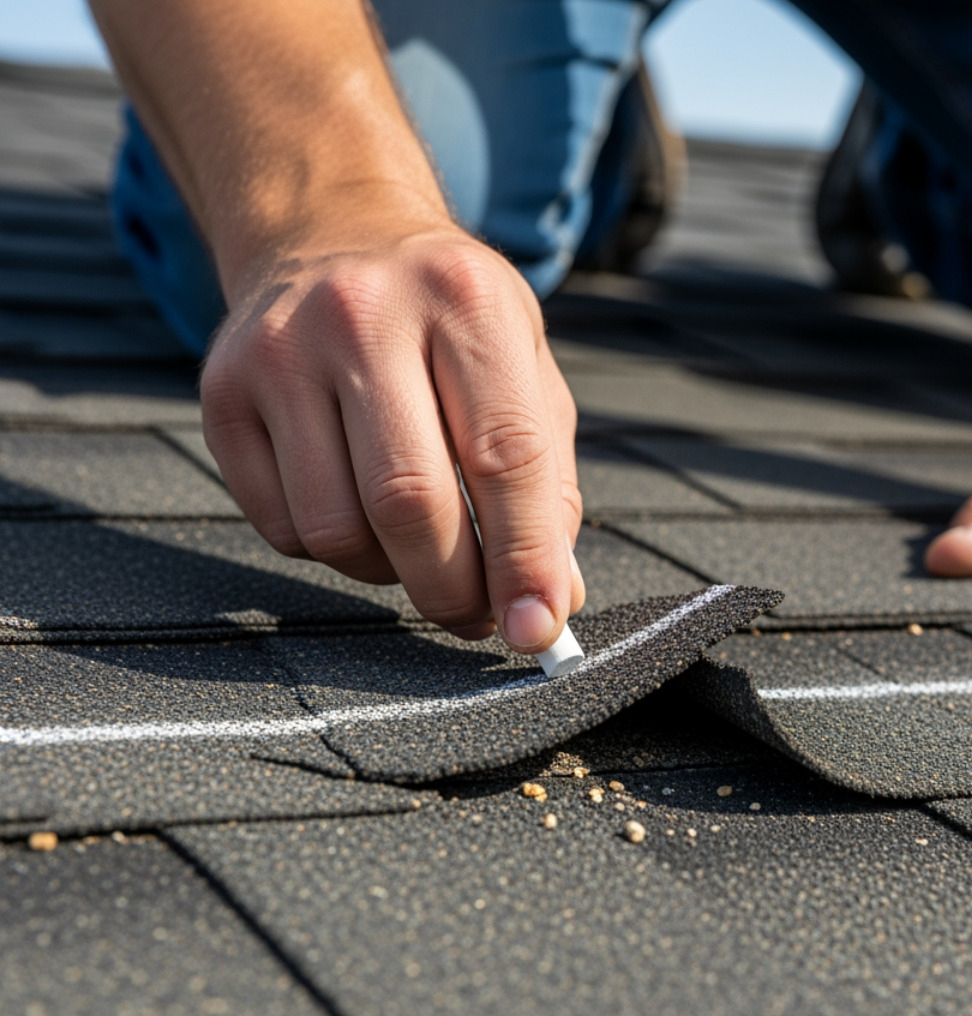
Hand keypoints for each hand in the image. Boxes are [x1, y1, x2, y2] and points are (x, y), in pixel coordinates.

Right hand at [200, 218, 583, 650]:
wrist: (334, 232)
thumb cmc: (448, 320)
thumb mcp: (525, 366)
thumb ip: (548, 482)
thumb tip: (551, 598)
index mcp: (465, 301)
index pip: (505, 453)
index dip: (525, 557)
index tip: (537, 628)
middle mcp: (365, 314)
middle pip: (409, 501)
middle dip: (453, 587)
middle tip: (476, 614)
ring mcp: (281, 350)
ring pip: (336, 528)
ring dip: (388, 572)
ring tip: (416, 546)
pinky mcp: (222, 389)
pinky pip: (281, 526)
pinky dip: (330, 549)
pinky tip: (355, 506)